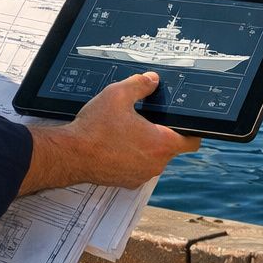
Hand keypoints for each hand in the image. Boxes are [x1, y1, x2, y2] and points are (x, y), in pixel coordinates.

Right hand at [18, 72, 201, 194]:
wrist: (70, 155)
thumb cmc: (94, 129)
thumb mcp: (118, 95)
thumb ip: (140, 84)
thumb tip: (153, 80)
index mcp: (161, 144)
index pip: (192, 141)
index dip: (192, 129)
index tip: (184, 121)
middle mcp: (155, 164)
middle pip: (170, 147)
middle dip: (161, 133)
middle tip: (145, 117)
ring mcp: (140, 175)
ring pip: (152, 157)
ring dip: (145, 145)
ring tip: (126, 129)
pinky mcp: (126, 181)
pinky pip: (137, 166)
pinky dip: (131, 156)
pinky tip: (116, 143)